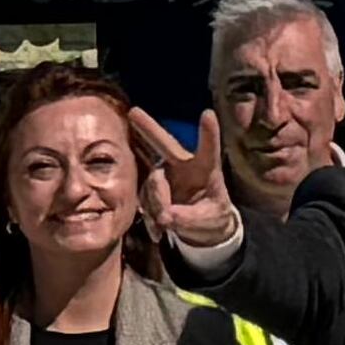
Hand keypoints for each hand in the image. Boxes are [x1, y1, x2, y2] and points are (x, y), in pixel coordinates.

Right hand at [130, 107, 239, 253]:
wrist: (202, 228)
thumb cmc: (212, 216)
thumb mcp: (209, 220)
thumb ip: (188, 218)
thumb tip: (165, 218)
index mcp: (206, 168)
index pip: (208, 148)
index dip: (208, 132)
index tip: (208, 114)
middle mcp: (183, 165)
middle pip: (164, 144)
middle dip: (148, 128)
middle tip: (133, 112)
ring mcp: (165, 175)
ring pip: (152, 184)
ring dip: (156, 205)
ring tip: (167, 225)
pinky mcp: (153, 188)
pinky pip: (144, 199)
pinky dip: (150, 218)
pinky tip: (158, 231)